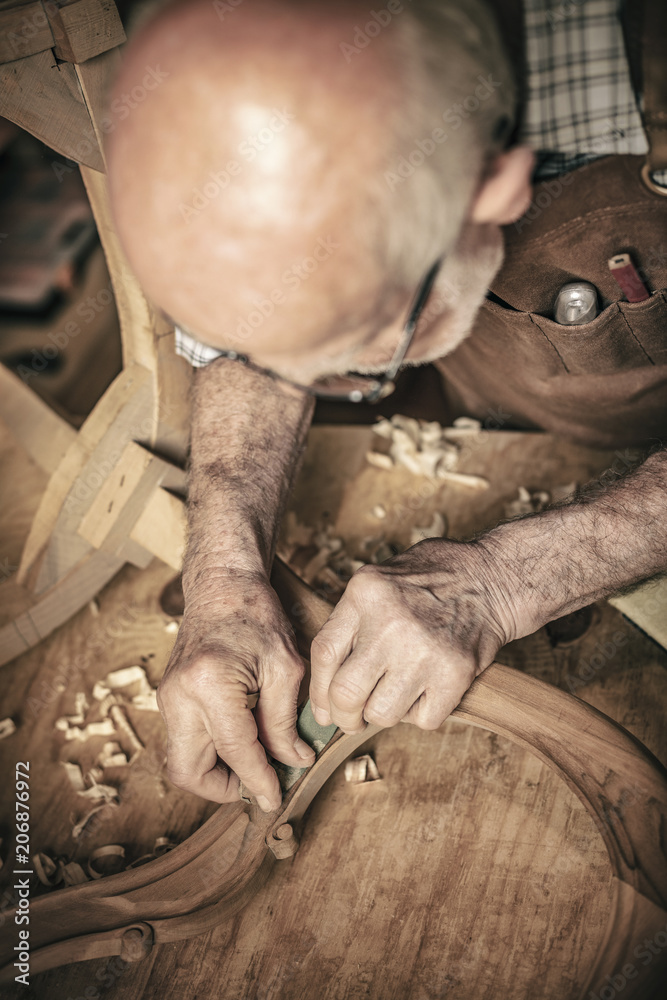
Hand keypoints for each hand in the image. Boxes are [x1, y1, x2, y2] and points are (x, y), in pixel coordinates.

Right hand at [157, 574, 314, 811]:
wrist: (222, 584)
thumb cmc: (256, 615)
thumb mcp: (284, 667)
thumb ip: (284, 721)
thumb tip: (294, 762)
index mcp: (210, 685)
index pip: (234, 751)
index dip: (258, 781)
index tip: (275, 799)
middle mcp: (179, 696)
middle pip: (189, 772)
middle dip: (225, 788)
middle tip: (262, 782)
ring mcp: (169, 698)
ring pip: (184, 761)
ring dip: (219, 770)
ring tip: (259, 758)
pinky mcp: (170, 697)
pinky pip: (186, 741)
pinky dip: (213, 751)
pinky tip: (245, 738)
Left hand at [309, 538, 515, 732]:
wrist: (490, 579)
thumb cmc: (429, 581)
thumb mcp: (377, 582)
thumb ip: (349, 623)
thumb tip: (324, 689)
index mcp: (365, 594)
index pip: (323, 654)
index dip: (318, 692)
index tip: (323, 710)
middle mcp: (390, 622)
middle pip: (346, 694)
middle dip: (345, 717)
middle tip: (353, 719)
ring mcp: (424, 650)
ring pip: (382, 714)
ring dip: (385, 713)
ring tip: (397, 692)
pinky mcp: (455, 673)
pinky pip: (423, 720)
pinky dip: (422, 713)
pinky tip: (427, 690)